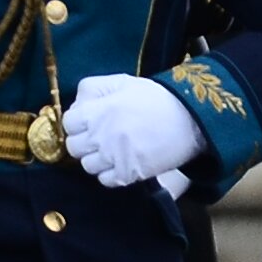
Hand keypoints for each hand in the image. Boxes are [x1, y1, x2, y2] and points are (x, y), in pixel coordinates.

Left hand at [61, 72, 203, 188]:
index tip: (91, 121)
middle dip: (85, 141)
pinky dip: (111, 174)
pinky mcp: (128, 174)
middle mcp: (100, 136)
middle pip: (74, 147)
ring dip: (97, 159)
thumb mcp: (123, 82)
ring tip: (113, 151)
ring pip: (87, 165)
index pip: (68, 123)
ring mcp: (113, 157)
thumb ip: (92, 88)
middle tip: (102, 136)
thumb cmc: (157, 98)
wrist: (193, 119)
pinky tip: (122, 163)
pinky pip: (105, 180)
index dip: (79, 122)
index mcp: (97, 112)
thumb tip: (77, 104)